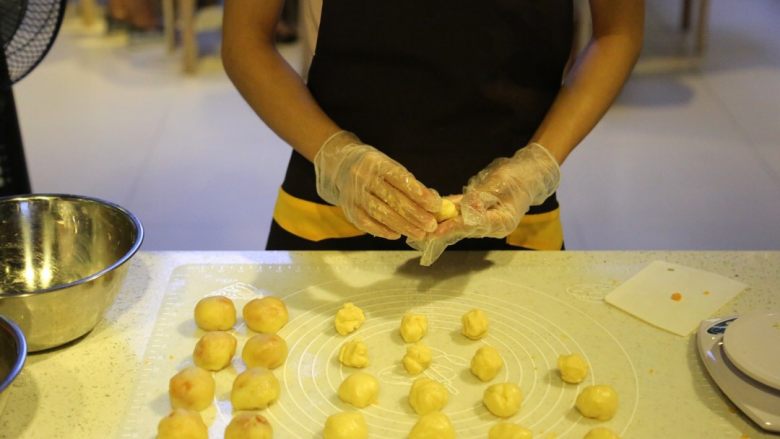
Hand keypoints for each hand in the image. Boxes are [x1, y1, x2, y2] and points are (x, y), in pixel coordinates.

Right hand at [314, 131, 440, 239]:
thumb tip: (431, 203)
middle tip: (431, 225)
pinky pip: (367, 223)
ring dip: (403, 226)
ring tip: (420, 233)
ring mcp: (354, 194)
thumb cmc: (375, 169)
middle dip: (415, 214)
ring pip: (381, 213)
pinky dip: (383, 230)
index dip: (419, 194)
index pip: (401, 179)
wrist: (341, 166)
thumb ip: (409, 183)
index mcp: (378, 163)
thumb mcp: (390, 166)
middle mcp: (364, 178)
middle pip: (392, 199)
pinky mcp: (349, 209)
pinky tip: (397, 235)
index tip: (435, 205)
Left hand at [408, 143, 559, 264]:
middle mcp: (492, 226)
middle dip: (442, 229)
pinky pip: (461, 213)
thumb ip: (482, 197)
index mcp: (502, 222)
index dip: (453, 227)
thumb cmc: (518, 177)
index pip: (474, 226)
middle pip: (463, 228)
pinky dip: (447, 211)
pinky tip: (432, 210)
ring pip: (459, 222)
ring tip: (420, 224)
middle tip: (420, 232)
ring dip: (441, 222)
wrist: (529, 173)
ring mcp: (486, 221)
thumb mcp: (501, 184)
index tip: (436, 230)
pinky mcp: (480, 213)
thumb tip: (466, 208)